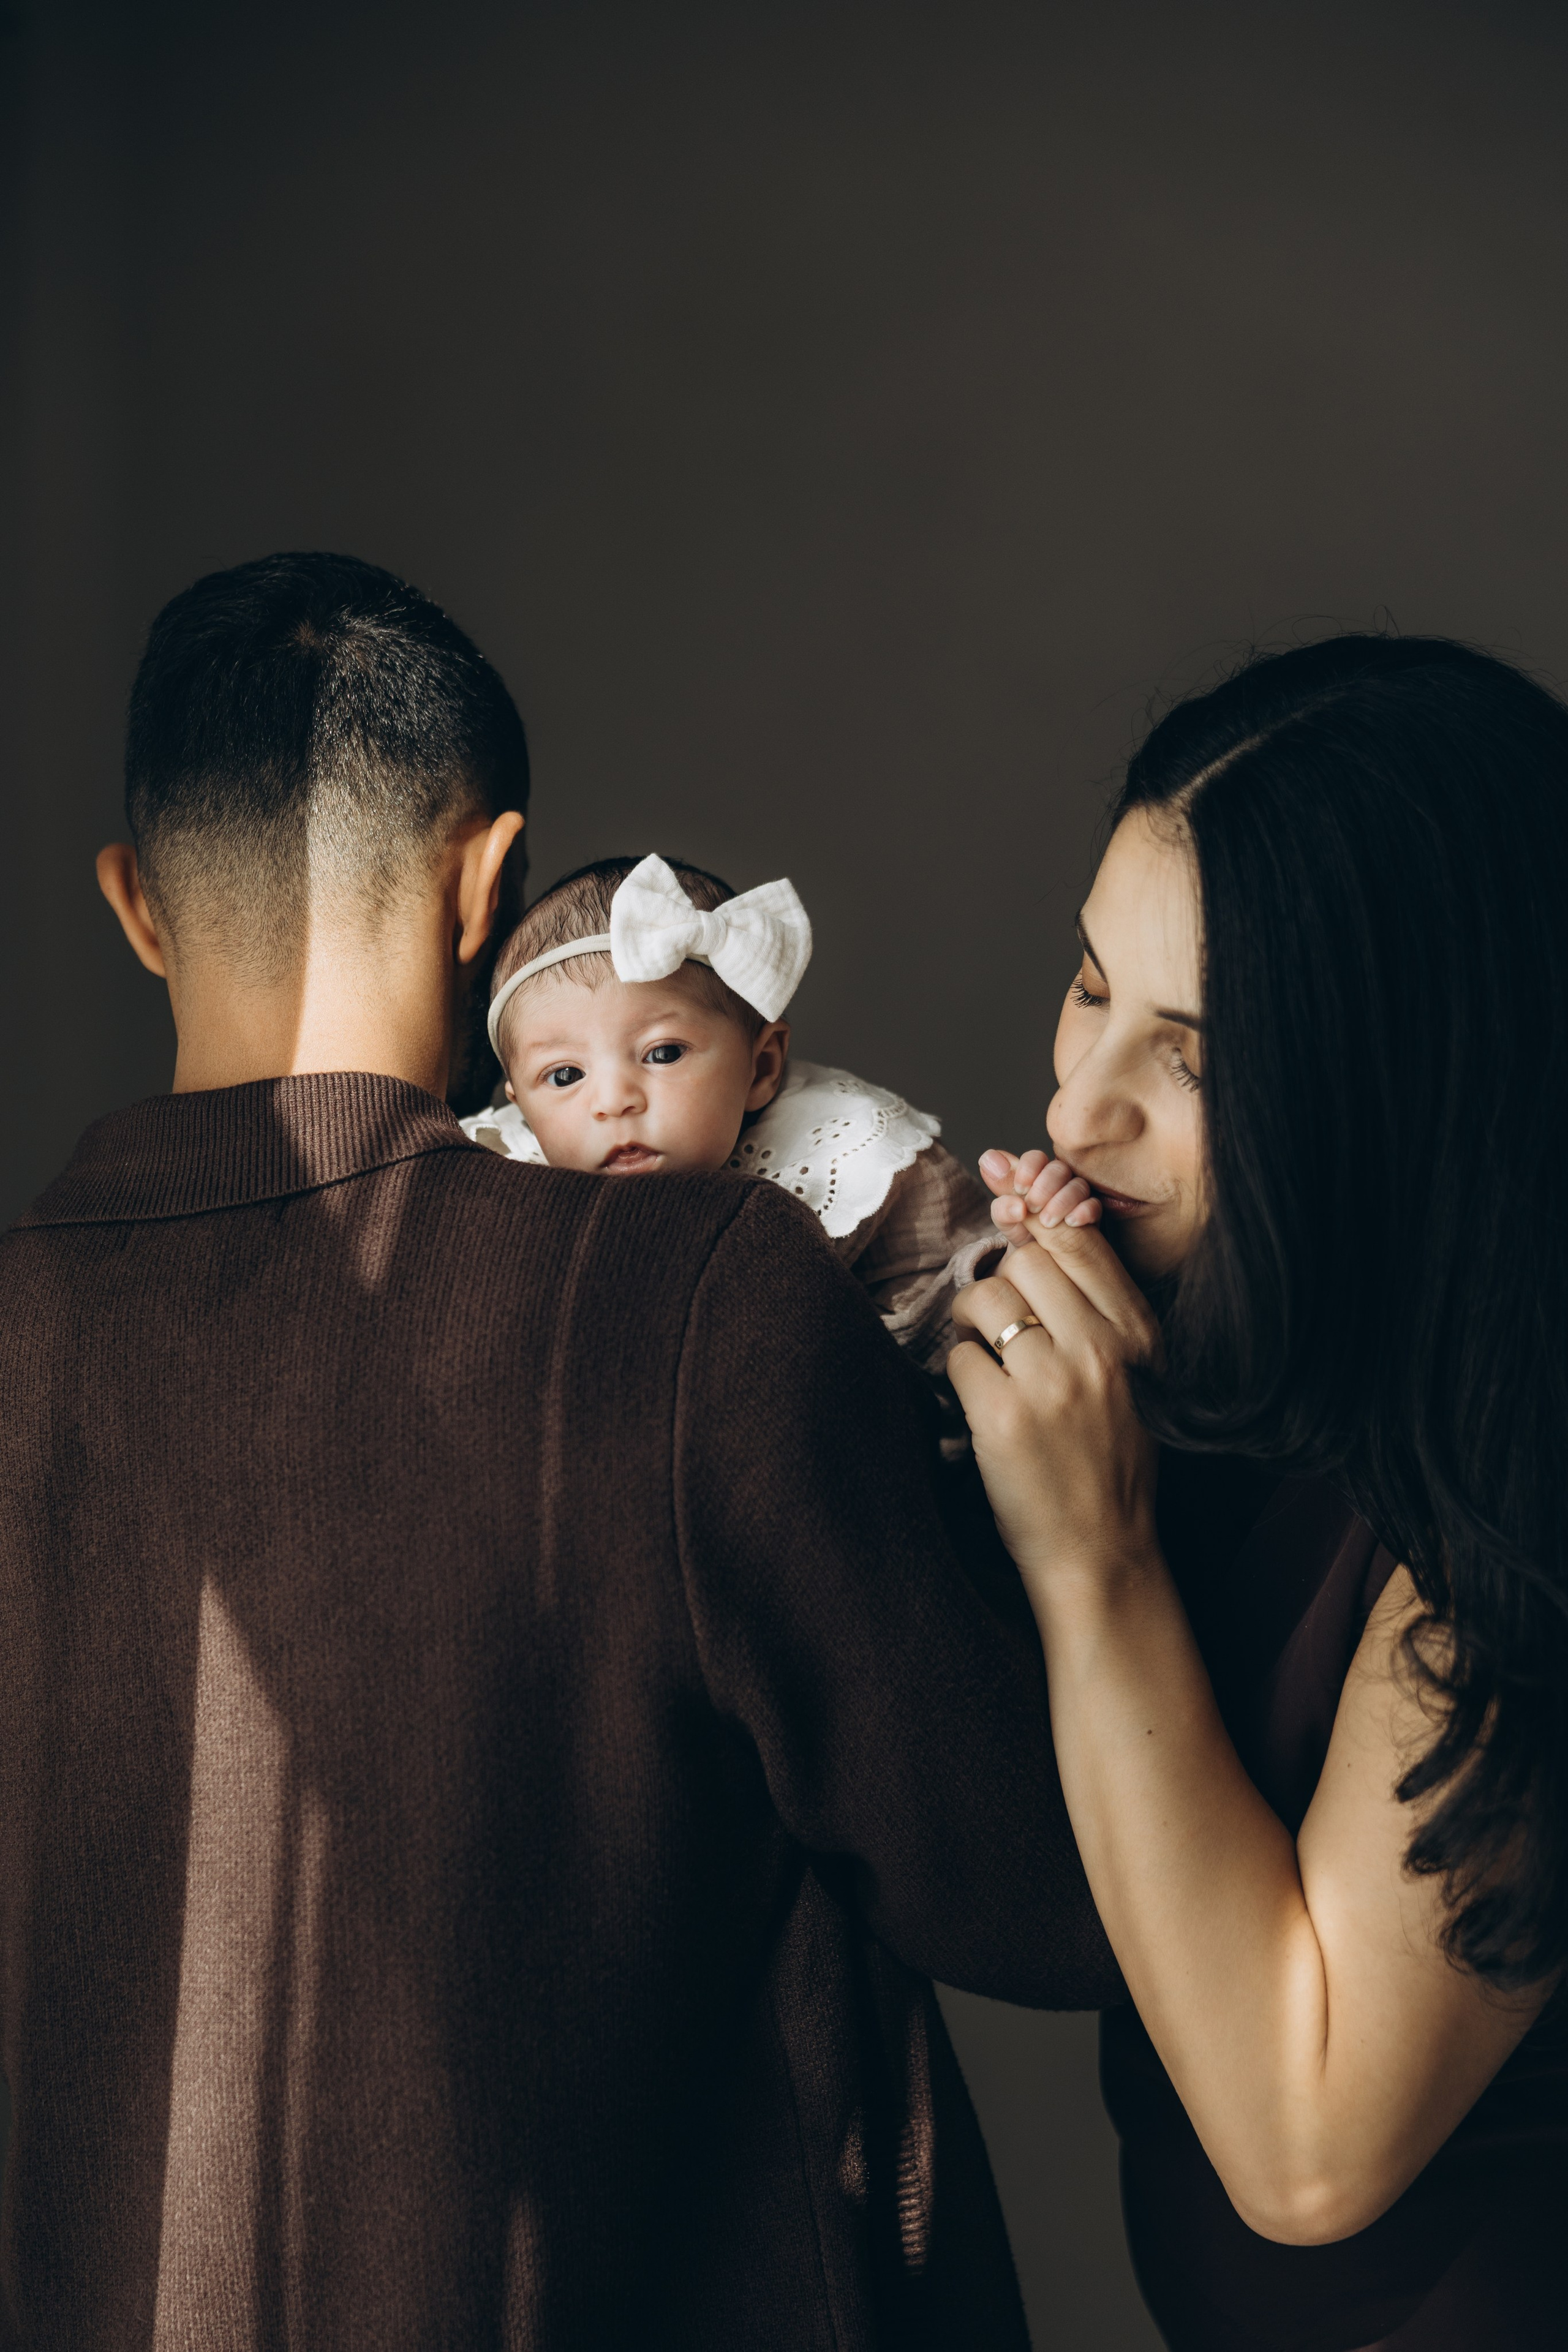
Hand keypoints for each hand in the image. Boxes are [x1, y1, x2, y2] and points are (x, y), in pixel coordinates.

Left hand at [949, 1210, 1159, 1593]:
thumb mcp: (1133, 1378)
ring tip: (983, 1356)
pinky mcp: (1003, 1418)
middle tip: (995, 1319)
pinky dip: (959, 1375)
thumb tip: (1035, 1245)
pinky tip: (979, 1402)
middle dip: (1000, 1283)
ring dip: (971, 1323)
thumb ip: (1098, 1315)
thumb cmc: (1109, 1461)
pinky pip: (959, 1359)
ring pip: (985, 1299)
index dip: (1035, 1231)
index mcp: (1138, 1336)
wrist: (1101, 1551)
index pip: (1078, 1242)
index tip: (1015, 1243)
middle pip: (1025, 1261)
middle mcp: (1100, 1350)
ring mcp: (1050, 1383)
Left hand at [978, 1149, 1102, 1239]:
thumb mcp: (1007, 1219)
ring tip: (1047, 1222)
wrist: (1037, 1264)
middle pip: (1058, 1169)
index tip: (1020, 1188)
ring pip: (1078, 1185)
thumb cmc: (1021, 1234)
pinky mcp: (1090, 1214)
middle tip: (1032, 1208)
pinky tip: (1073, 1222)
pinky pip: (1094, 1205)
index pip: (1035, 1158)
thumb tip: (988, 1160)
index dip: (1028, 1168)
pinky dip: (1085, 1210)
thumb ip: (1000, 1193)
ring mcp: (1076, 1196)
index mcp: (1034, 1176)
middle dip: (1044, 1187)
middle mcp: (1057, 1182)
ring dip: (1062, 1200)